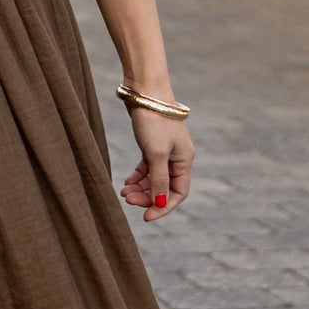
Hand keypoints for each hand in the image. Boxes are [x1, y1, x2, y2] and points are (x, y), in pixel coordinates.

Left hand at [120, 107, 192, 221]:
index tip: (146, 217)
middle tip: (127, 200)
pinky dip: (137, 176)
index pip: (178, 192)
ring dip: (140, 188)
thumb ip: (159, 179)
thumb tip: (160, 202)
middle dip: (147, 197)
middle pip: (164, 187)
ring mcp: (165, 150)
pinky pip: (147, 168)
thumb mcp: (156, 153)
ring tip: (123, 193)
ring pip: (154, 178)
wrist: (144, 91)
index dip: (163, 207)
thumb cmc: (153, 120)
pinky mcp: (152, 144)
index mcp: (184, 159)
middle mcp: (177, 157)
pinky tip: (126, 182)